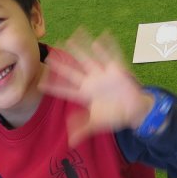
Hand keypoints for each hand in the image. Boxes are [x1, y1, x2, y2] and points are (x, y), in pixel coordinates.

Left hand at [41, 31, 154, 145]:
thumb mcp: (98, 123)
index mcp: (86, 94)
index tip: (41, 84)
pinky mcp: (117, 70)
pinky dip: (108, 47)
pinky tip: (103, 35)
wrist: (135, 111)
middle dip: (62, 64)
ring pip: (89, 59)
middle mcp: (92, 82)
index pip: (67, 90)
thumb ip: (83, 129)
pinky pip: (112, 56)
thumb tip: (70, 142)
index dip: (54, 87)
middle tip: (49, 54)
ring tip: (70, 38)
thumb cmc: (115, 115)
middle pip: (73, 71)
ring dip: (80, 49)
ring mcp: (104, 75)